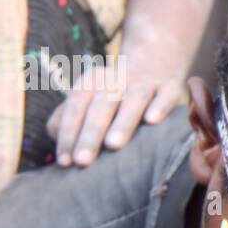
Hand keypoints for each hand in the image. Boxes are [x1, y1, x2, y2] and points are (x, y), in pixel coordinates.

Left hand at [48, 65, 186, 166]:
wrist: (155, 65)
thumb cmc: (116, 97)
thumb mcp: (89, 100)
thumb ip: (67, 118)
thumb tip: (57, 139)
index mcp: (93, 81)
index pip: (77, 105)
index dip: (69, 132)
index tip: (65, 161)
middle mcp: (118, 79)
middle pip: (102, 105)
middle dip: (90, 133)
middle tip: (82, 161)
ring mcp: (146, 82)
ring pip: (133, 100)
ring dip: (122, 121)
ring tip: (113, 145)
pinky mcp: (171, 87)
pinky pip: (166, 95)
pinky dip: (160, 105)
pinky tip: (152, 120)